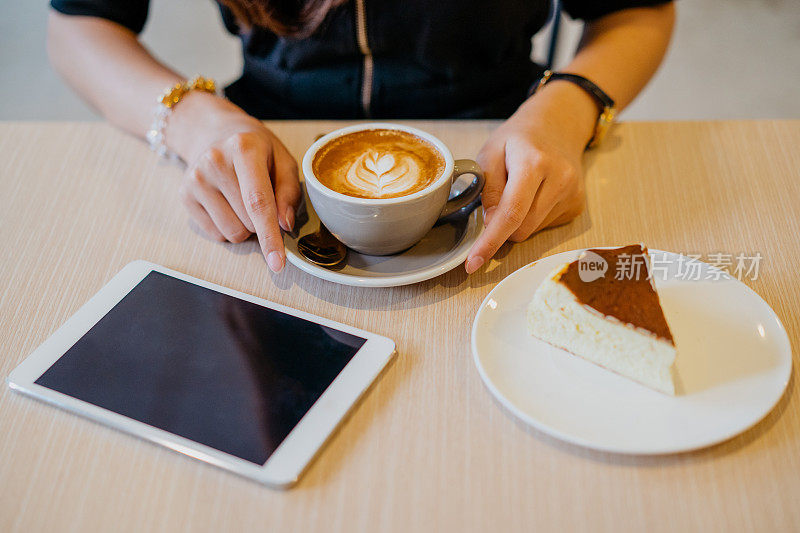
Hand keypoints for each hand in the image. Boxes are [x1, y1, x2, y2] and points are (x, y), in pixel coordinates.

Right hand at [168, 92, 300, 272]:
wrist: (215, 132)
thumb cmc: (256, 149)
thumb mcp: (283, 160)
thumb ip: (289, 193)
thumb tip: (284, 225)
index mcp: (244, 148)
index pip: (258, 201)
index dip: (270, 235)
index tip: (277, 262)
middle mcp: (214, 161)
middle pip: (248, 222)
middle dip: (262, 221)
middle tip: (260, 195)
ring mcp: (195, 179)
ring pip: (232, 233)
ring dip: (245, 226)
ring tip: (242, 198)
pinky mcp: (184, 195)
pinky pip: (216, 234)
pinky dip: (228, 226)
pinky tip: (226, 202)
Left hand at [464, 82, 595, 272]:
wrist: (558, 125)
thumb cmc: (518, 139)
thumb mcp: (490, 152)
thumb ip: (487, 188)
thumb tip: (490, 223)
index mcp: (534, 163)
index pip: (511, 213)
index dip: (490, 242)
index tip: (473, 263)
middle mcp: (560, 180)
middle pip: (521, 228)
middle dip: (501, 226)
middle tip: (497, 201)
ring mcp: (573, 194)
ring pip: (532, 231)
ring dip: (518, 221)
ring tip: (521, 190)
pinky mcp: (578, 205)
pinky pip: (544, 227)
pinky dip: (532, 218)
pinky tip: (536, 195)